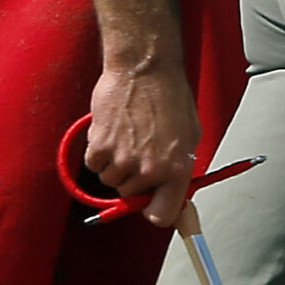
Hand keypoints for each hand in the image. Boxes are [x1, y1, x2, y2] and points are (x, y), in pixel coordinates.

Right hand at [84, 58, 201, 229]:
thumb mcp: (190, 135)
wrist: (144, 69)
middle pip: (131, 195)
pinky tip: (112, 131)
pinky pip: (94, 165)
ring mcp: (122, 160)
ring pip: (111, 179)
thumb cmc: (170, 96)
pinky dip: (99, 152)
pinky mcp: (100, 147)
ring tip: (127, 136)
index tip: (151, 203)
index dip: (155, 210)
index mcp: (176, 170)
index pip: (163, 215)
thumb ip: (179, 166)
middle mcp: (149, 170)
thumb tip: (171, 189)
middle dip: (134, 178)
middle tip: (138, 151)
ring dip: (115, 164)